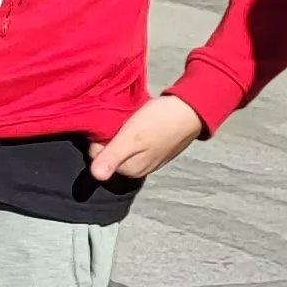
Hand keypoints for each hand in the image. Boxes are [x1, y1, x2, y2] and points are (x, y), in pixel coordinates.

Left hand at [87, 93, 207, 183]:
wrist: (191, 109)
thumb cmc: (160, 122)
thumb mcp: (131, 138)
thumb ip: (112, 157)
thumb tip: (95, 177)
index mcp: (130, 170)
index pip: (96, 156)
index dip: (98, 138)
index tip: (111, 126)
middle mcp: (137, 168)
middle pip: (108, 151)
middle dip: (109, 135)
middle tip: (121, 121)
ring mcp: (147, 158)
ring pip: (120, 144)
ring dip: (120, 132)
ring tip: (130, 119)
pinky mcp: (154, 147)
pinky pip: (133, 141)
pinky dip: (132, 131)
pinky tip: (139, 121)